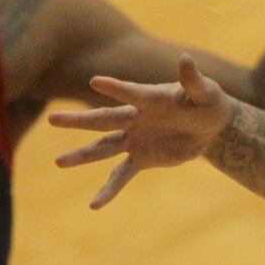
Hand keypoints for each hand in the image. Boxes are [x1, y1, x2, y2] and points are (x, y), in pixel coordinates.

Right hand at [51, 55, 233, 208]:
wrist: (212, 126)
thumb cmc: (208, 101)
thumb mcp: (205, 92)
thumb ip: (193, 80)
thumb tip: (185, 59)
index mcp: (149, 98)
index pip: (130, 93)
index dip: (115, 87)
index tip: (95, 81)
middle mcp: (136, 118)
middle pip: (103, 120)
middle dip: (78, 121)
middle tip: (52, 118)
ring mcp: (136, 139)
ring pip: (104, 148)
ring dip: (82, 155)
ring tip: (59, 162)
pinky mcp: (142, 158)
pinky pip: (121, 175)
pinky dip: (109, 190)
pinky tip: (94, 205)